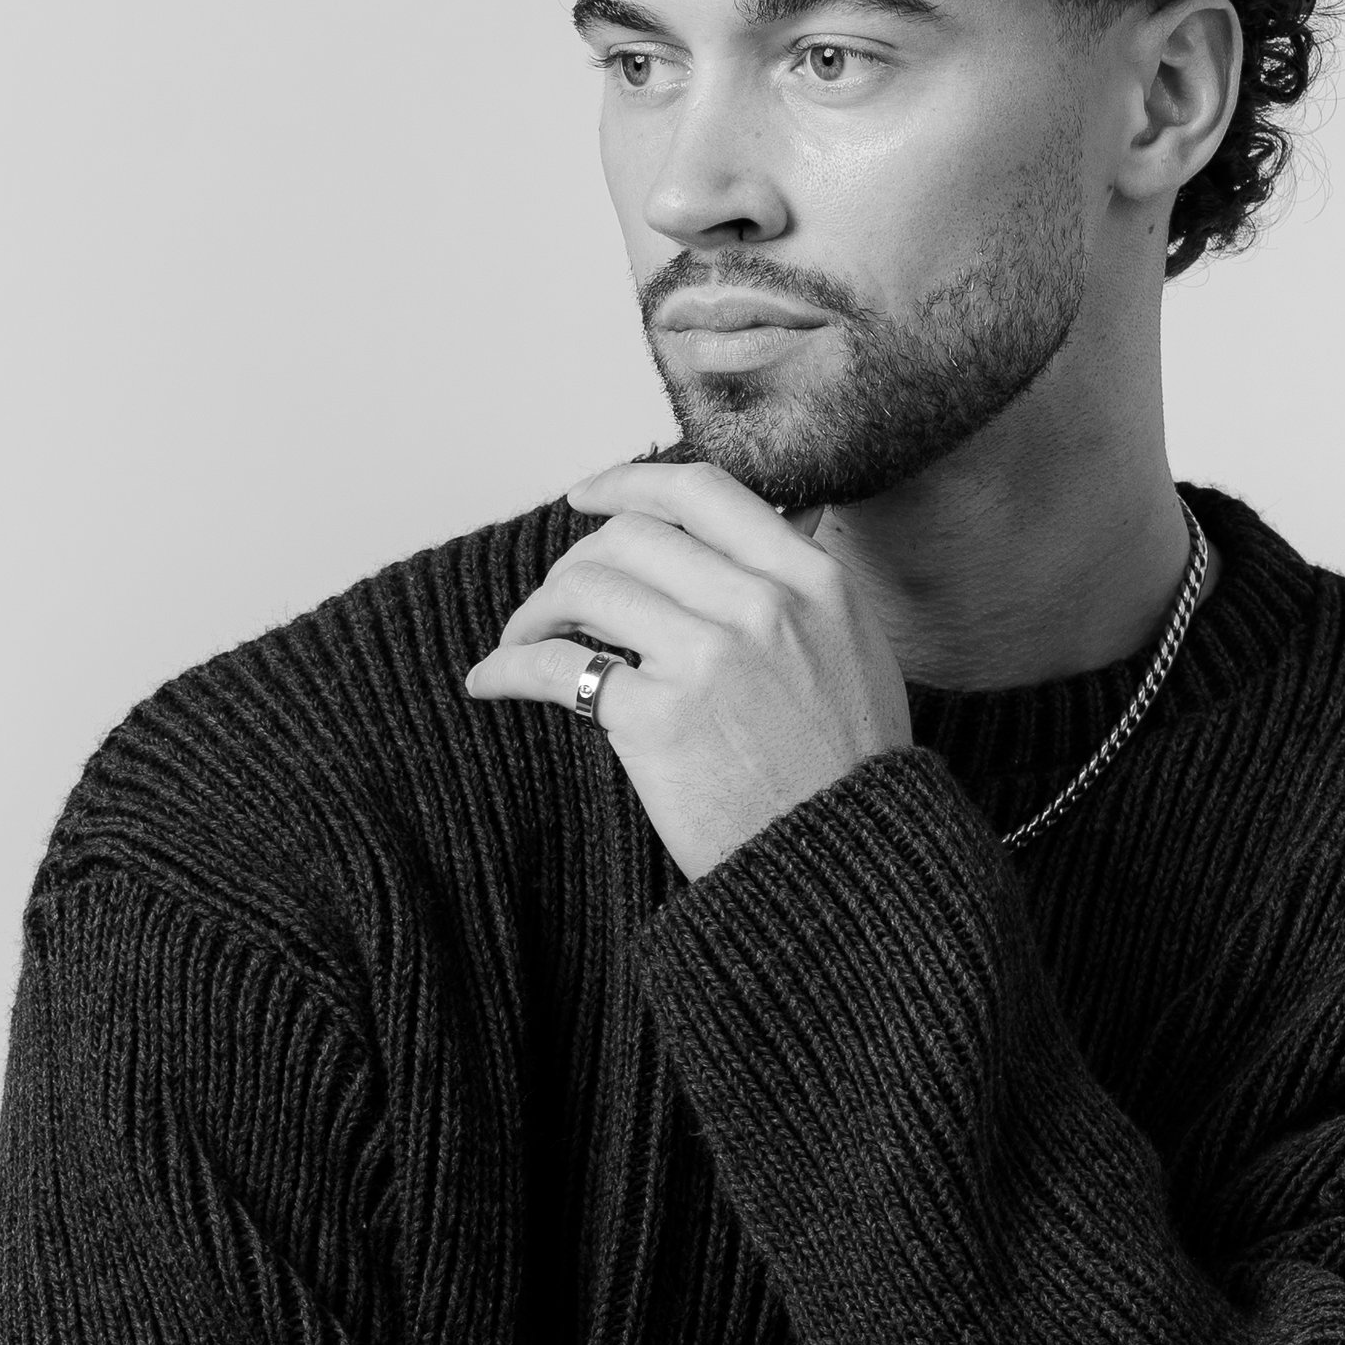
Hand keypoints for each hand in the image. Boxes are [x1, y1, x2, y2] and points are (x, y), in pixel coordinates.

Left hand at [462, 457, 913, 877]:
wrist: (844, 861)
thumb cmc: (846, 766)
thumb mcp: (854, 647)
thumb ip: (795, 586)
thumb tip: (741, 527)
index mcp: (810, 579)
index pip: (701, 491)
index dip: (627, 483)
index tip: (586, 496)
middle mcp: (761, 605)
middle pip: (629, 537)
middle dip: (576, 561)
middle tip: (558, 601)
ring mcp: (708, 658)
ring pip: (586, 588)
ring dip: (537, 611)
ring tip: (526, 639)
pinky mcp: (658, 719)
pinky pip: (556, 667)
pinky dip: (508, 667)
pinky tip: (491, 680)